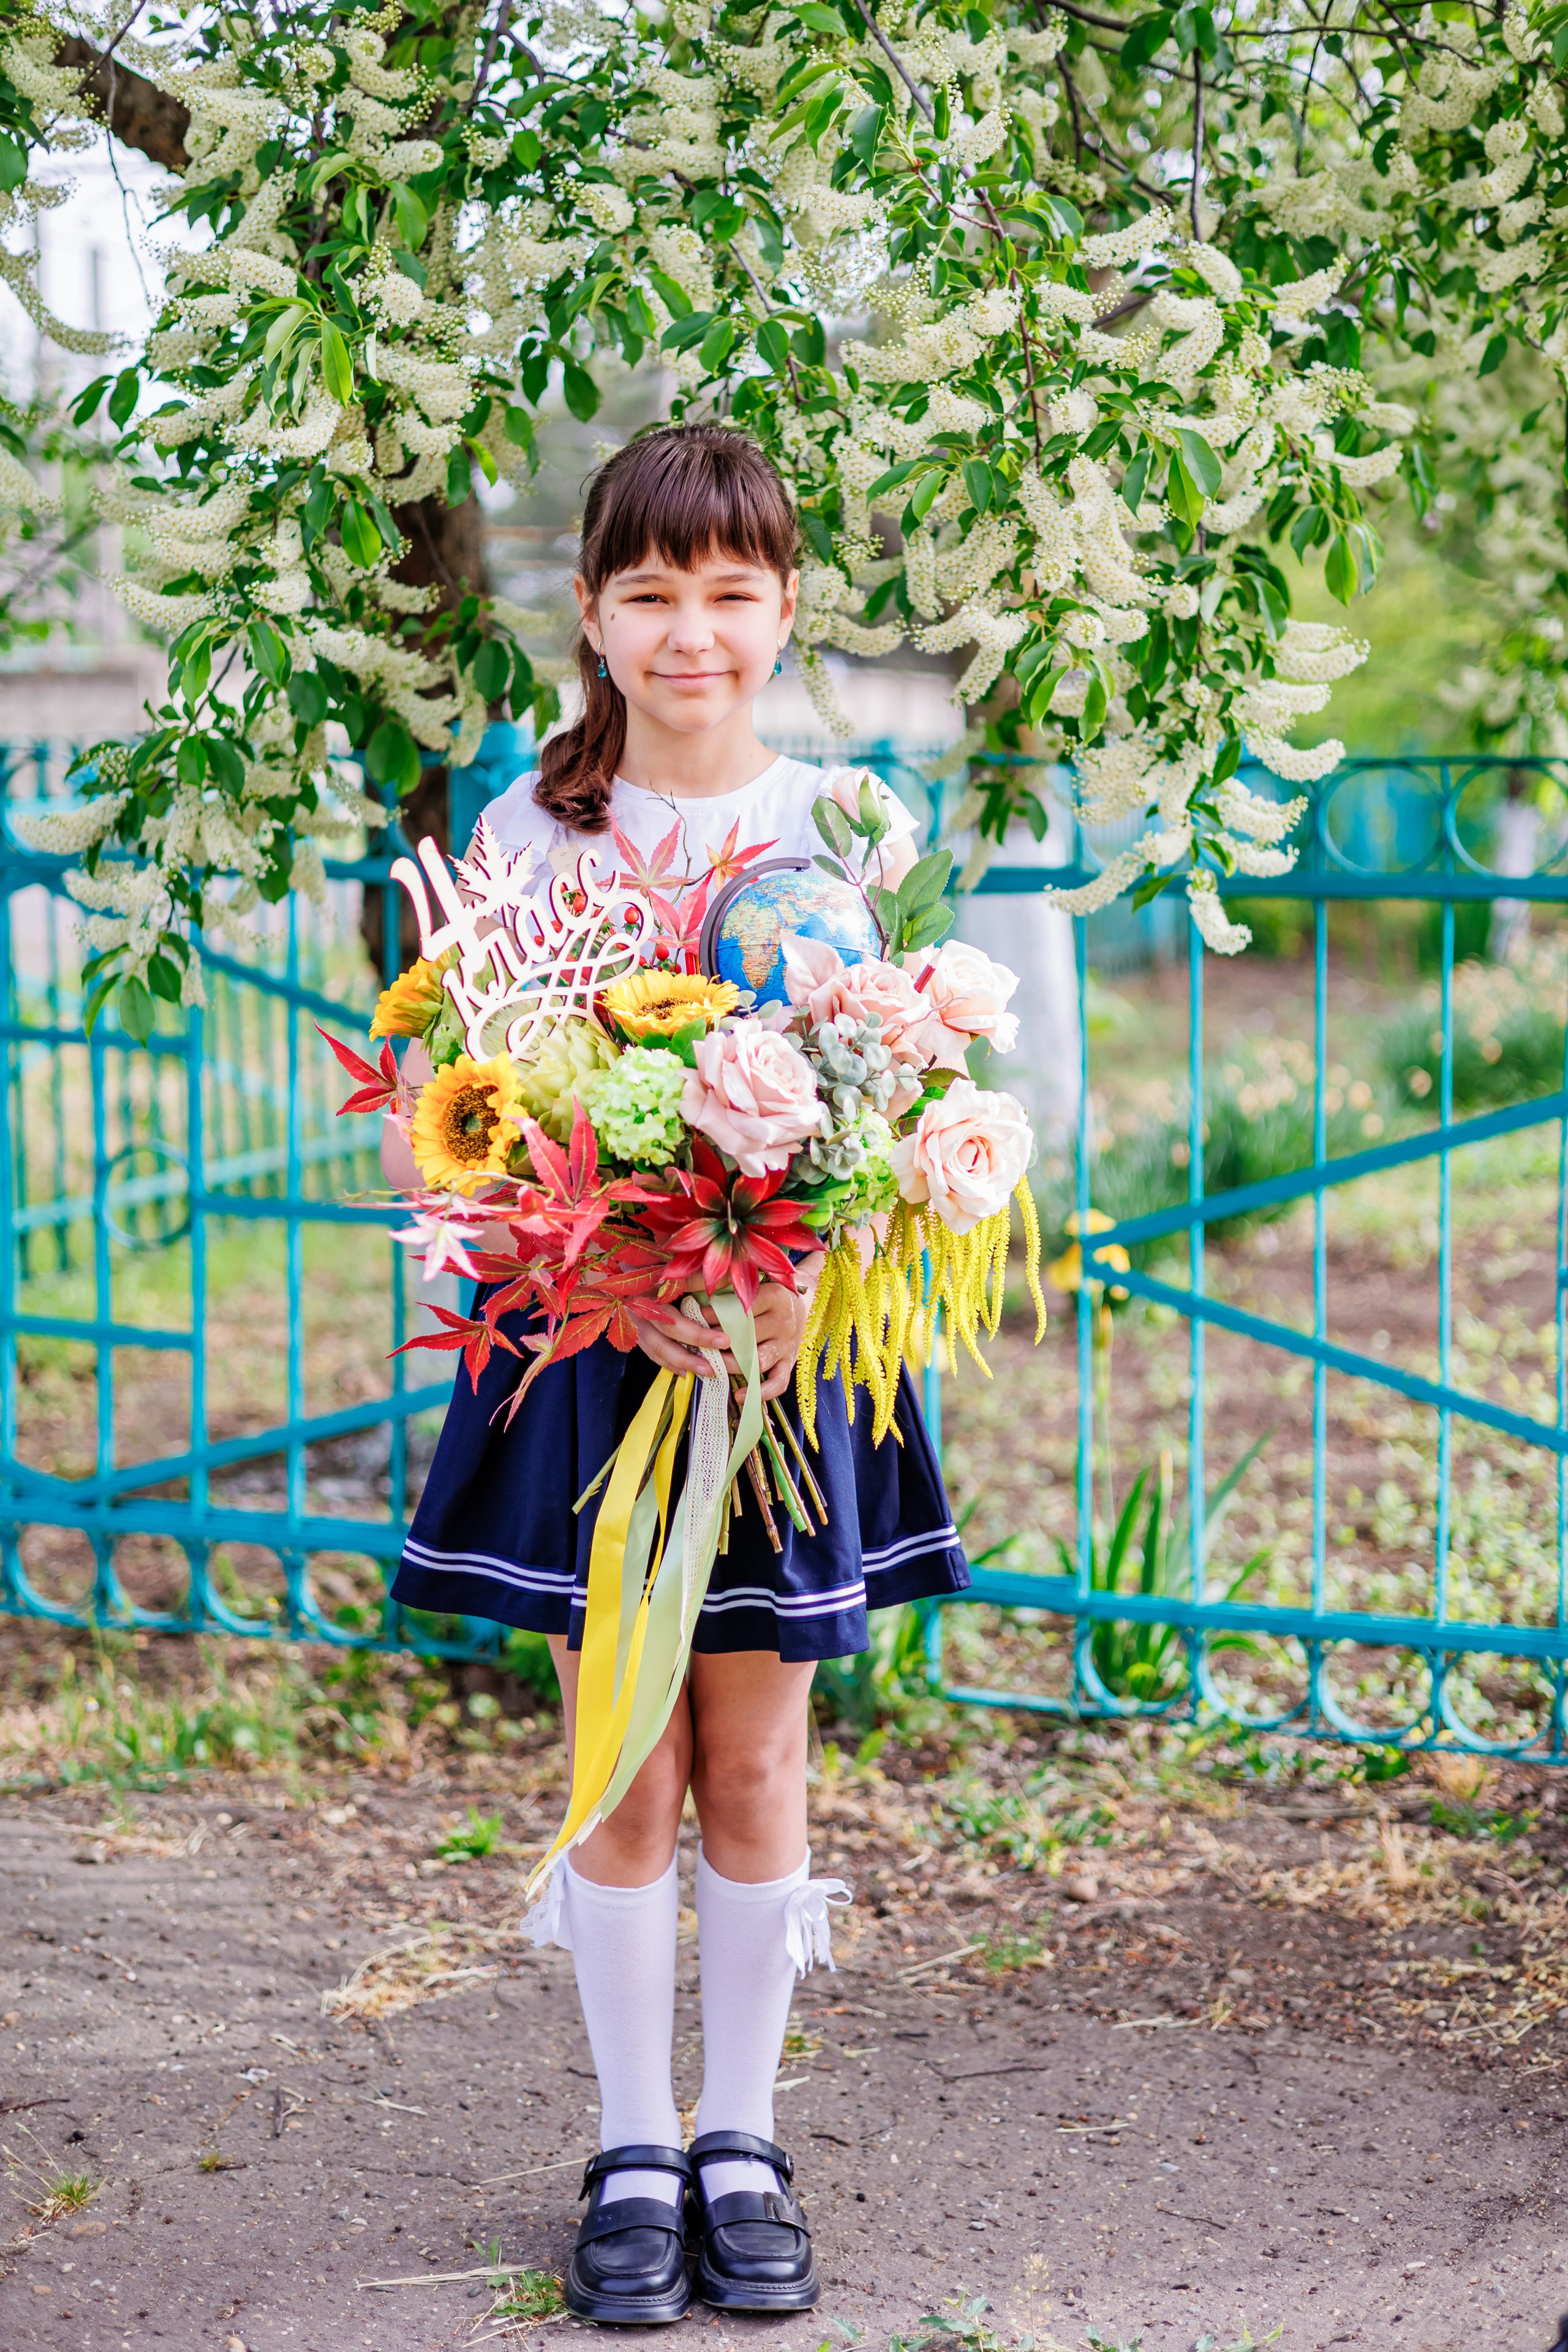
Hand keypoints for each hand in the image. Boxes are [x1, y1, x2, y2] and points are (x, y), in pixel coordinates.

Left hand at [635, 1266, 820, 1401]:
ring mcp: (786, 1345)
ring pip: (758, 1361)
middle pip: (747, 1337)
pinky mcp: (788, 1363)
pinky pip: (778, 1383)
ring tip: (711, 1366)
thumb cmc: (764, 1289)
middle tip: (698, 1344)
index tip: (696, 1316)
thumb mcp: (748, 1279)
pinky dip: (759, 1392)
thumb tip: (680, 1277)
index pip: (741, 1310)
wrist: (799, 1302)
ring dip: (731, 1365)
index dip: (716, 1315)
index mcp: (774, 1296)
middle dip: (719, 1342)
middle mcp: (783, 1321)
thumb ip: (718, 1279)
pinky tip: (738, 1397)